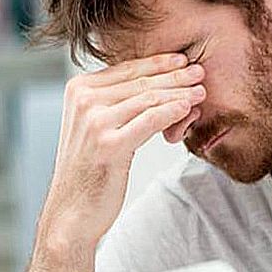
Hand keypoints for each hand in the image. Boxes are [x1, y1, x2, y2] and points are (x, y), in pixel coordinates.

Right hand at [36, 51, 205, 250]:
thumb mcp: (95, 129)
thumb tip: (152, 86)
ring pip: (148, 99)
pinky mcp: (109, 144)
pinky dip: (172, 111)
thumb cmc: (88, 173)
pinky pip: (150, 120)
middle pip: (139, 82)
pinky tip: (188, 108)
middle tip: (199, 70)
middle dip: (174, 75)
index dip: (157, 63)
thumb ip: (114, 104)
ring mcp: (94, 122)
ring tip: (200, 90)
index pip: (125, 70)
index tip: (181, 60)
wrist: (71, 212)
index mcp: (78, 91)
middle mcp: (83, 101)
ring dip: (179, 92)